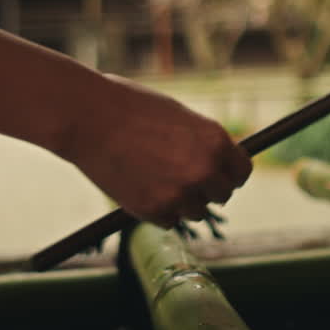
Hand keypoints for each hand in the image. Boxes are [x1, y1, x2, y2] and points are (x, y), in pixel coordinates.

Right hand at [65, 74, 251, 227]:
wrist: (88, 116)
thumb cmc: (130, 107)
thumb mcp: (180, 117)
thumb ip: (203, 143)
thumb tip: (219, 165)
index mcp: (215, 141)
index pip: (241, 172)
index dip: (228, 173)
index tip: (217, 174)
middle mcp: (204, 170)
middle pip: (222, 195)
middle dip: (205, 189)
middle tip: (180, 177)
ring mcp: (180, 193)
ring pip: (195, 212)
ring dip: (181, 201)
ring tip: (154, 177)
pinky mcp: (154, 211)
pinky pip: (168, 221)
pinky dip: (157, 211)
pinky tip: (138, 186)